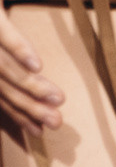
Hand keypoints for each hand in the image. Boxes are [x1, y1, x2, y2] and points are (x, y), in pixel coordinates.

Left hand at [0, 0, 62, 131]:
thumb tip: (27, 63)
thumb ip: (4, 47)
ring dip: (32, 88)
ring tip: (58, 101)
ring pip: (5, 69)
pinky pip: (4, 35)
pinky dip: (21, 51)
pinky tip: (38, 65)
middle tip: (57, 125)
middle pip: (3, 88)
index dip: (19, 114)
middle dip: (30, 108)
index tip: (41, 130)